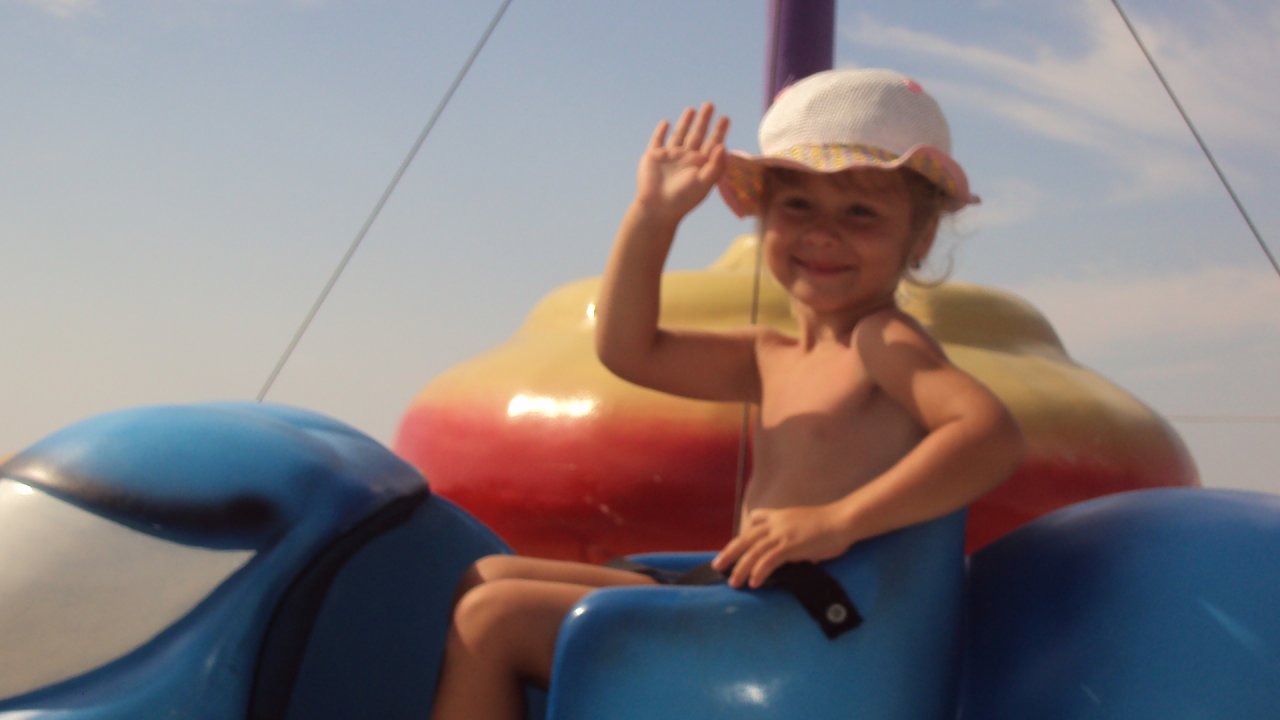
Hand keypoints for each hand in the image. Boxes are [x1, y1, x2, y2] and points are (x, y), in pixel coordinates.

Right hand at [634, 102, 729, 222]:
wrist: (658, 208)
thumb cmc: (683, 199)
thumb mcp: (704, 183)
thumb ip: (716, 165)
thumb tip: (723, 146)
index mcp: (700, 165)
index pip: (712, 144)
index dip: (719, 131)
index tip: (725, 118)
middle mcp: (686, 159)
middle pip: (697, 135)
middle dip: (704, 120)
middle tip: (710, 105)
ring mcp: (670, 157)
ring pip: (679, 134)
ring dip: (685, 122)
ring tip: (691, 109)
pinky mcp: (653, 156)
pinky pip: (658, 140)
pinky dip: (661, 131)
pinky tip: (666, 123)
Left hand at [712, 504, 852, 588]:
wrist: (843, 521)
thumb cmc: (829, 525)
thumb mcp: (805, 525)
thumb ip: (794, 537)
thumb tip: (794, 555)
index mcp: (779, 516)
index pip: (755, 521)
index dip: (743, 534)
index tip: (734, 547)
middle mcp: (776, 523)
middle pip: (745, 538)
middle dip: (729, 553)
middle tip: (717, 566)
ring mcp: (782, 534)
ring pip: (753, 551)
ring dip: (741, 568)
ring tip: (734, 583)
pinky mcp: (791, 545)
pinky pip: (769, 560)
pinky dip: (759, 571)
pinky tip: (754, 582)